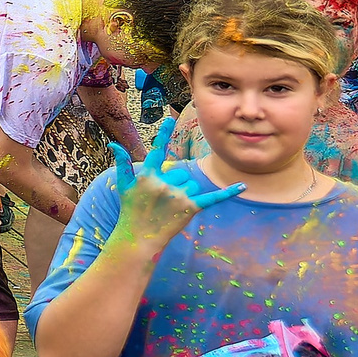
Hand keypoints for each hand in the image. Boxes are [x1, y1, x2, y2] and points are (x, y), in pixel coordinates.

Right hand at [106, 117, 241, 253]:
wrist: (138, 238)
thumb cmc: (130, 209)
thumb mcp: (123, 186)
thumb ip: (123, 164)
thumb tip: (114, 144)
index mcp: (147, 175)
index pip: (157, 151)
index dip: (163, 134)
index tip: (170, 119)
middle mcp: (163, 184)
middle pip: (180, 172)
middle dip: (175, 183)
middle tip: (161, 199)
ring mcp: (178, 196)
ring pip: (192, 184)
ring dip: (186, 193)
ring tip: (171, 207)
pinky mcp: (191, 208)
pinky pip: (212, 198)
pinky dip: (228, 192)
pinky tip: (242, 185)